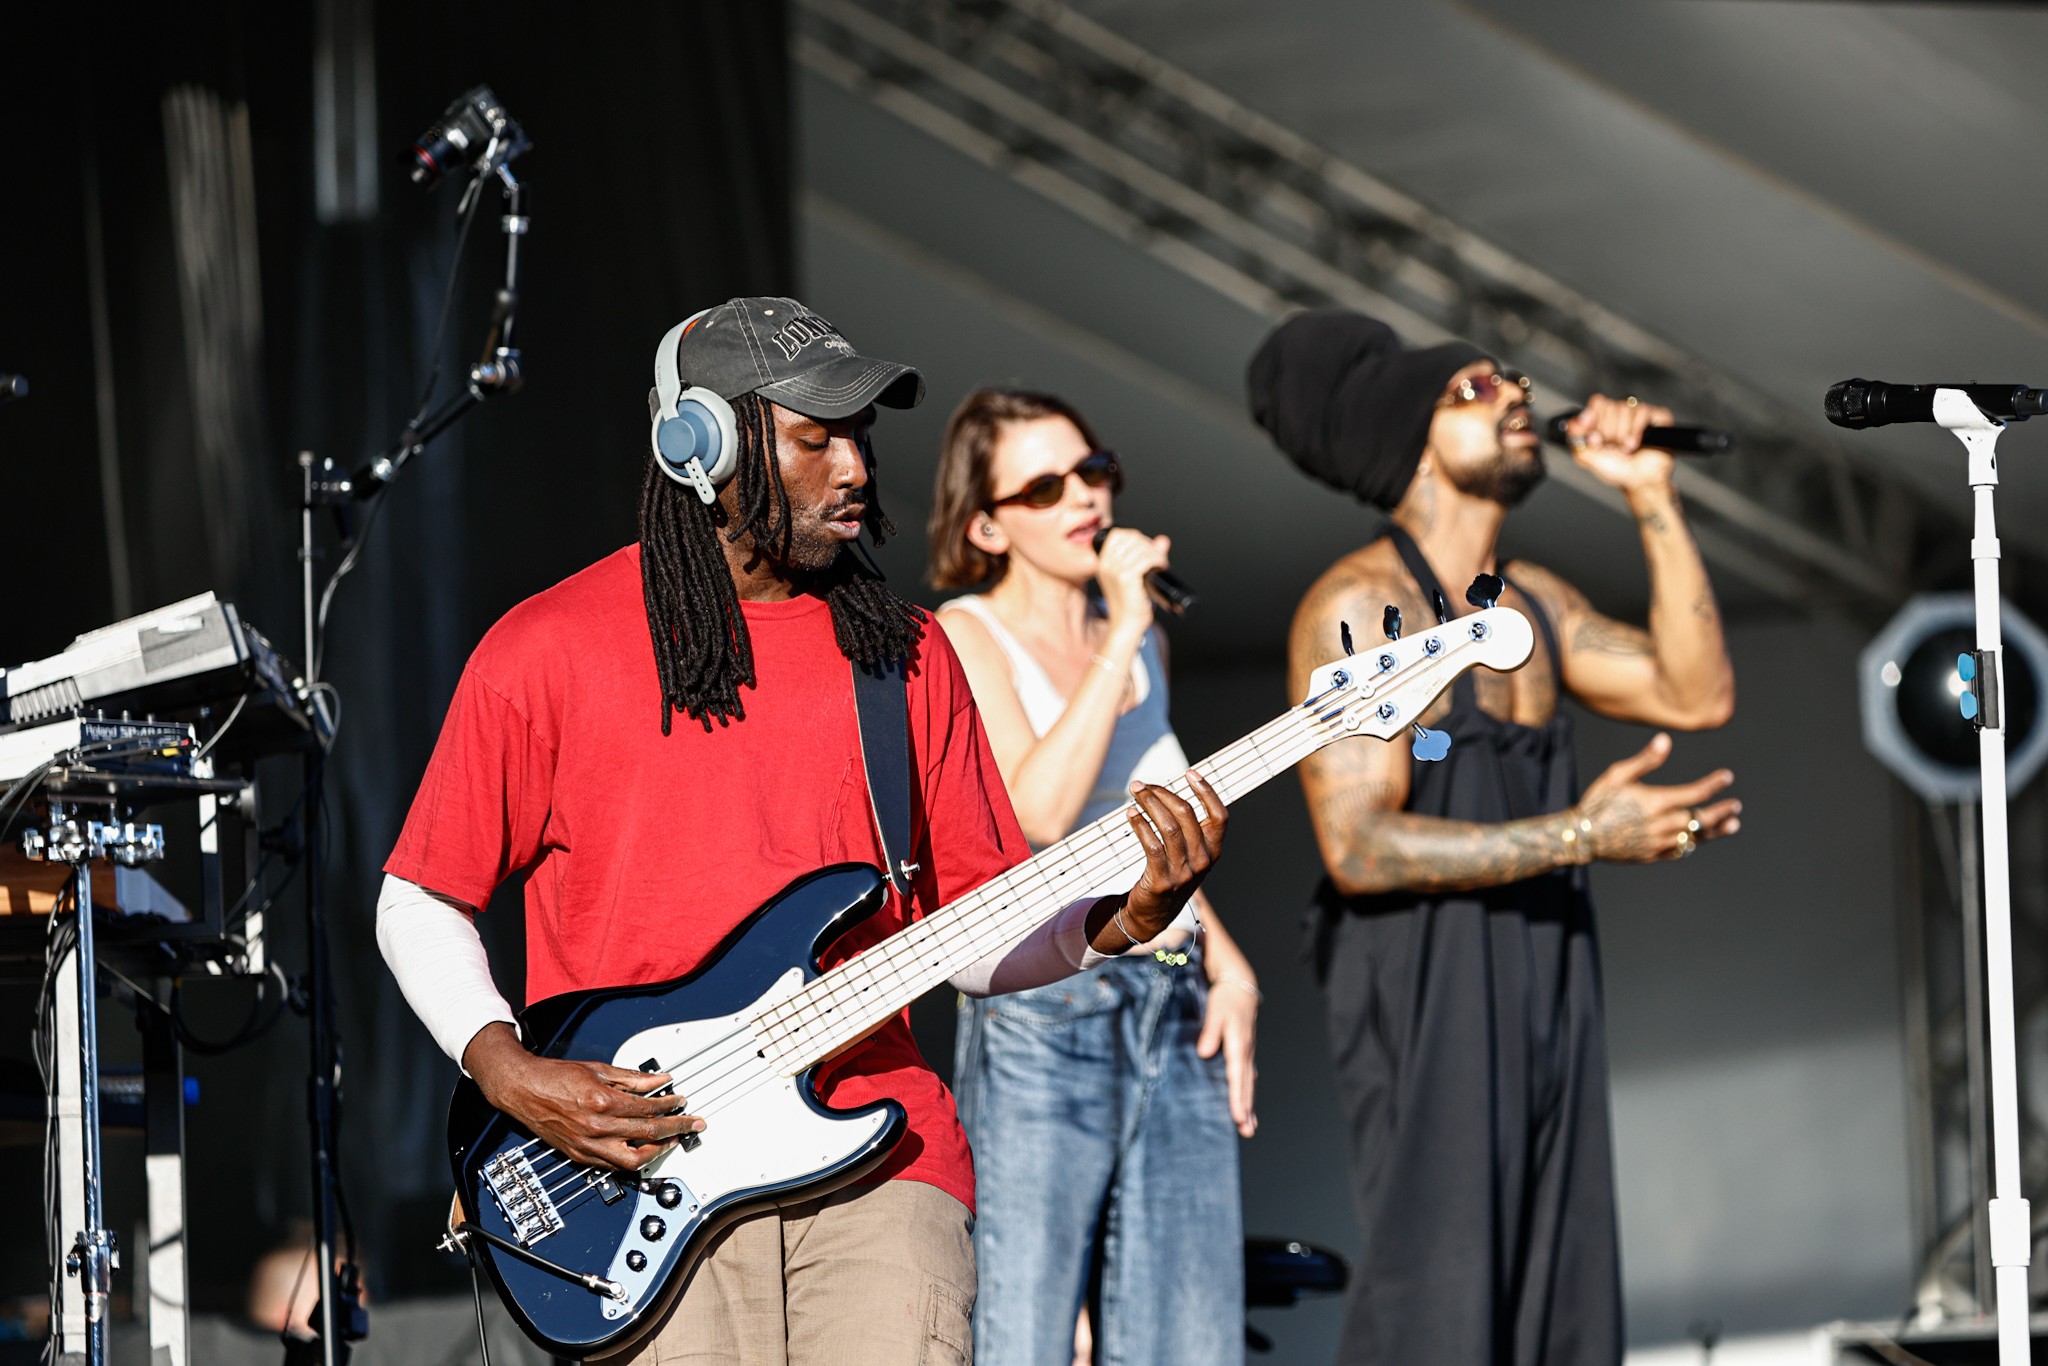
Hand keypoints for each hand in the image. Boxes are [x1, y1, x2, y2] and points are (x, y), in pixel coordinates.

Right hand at [463, 1022, 703, 1171]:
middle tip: (692, 1124)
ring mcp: (588, 1145)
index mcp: (602, 1101)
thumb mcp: (598, 1069)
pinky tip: (643, 1149)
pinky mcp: (580, 1156)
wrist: (523, 1089)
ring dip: (657, 1151)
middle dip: (676, 1129)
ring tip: (671, 1141)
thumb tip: (659, 1079)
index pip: (648, 1108)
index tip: (681, 1102)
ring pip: (633, 1160)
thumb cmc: (555, 1077)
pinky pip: (613, 1165)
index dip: (670, 1105)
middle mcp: (596, 1127)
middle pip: (648, 1134)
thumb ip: (632, 1078)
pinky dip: (632, 1159)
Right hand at [1095, 527, 1171, 639]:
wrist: (1126, 624)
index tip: (1147, 549)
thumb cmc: (1130, 603)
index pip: (1118, 534)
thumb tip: (1163, 540)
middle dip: (1149, 545)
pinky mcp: (1126, 578)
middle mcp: (1106, 564)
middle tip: (1158, 558)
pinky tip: (1161, 567)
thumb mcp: (1135, 575)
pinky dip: (1157, 560)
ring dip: (1156, 554)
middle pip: (1131, 538)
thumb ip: (1148, 555)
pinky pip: (1146, 559)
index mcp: (1103, 562)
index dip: (1136, 537)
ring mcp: (1115, 571)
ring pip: (1141, 548)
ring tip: (1161, 564)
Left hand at [1117, 770, 1226, 939]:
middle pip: (1187, 815)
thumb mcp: (1190, 854)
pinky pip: (1152, 845)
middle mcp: (1203, 861)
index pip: (1220, 816)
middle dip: (1163, 793)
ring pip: (1168, 826)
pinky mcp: (1162, 881)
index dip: (1207, 791)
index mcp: (1214, 851)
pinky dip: (1140, 825)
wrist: (1154, 913)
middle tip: (1143, 785)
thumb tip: (1172, 791)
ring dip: (1149, 804)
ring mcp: (1183, 872)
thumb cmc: (1172, 874)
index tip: (1189, 773)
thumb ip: (1190, 828)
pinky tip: (1131, 814)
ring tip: (1135, 793)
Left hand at [1198, 975, 1257, 1136]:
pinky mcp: (1244, 1052)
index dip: (1237, 1098)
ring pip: (1248, 1084)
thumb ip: (1209, 1031)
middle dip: (1246, 1109)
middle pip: (1246, 1085)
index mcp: (1238, 1044)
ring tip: (1249, 1126)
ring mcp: (1247, 1053)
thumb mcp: (1215, 1011)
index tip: (1237, 1116)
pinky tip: (1246, 1105)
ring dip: (1249, 1105)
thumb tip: (1204, 1053)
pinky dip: (1247, 1093)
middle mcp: (1245, 1052)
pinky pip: (1247, 1077)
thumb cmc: (1226, 998)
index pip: (1237, 1076)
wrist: (1240, 986)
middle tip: (1247, 1131)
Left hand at [1565, 393, 1675, 492]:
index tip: (1595, 438)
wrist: (1641, 481)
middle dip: (1609, 432)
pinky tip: (1636, 444)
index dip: (1594, 420)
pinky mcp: (1656, 415)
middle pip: (1610, 406)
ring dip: (1622, 436)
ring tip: (1625, 449)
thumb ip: (1576, 437)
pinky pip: (1642, 411)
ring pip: (1625, 409)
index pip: (1597, 402)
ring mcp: (1639, 414)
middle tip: (1613, 447)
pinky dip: (1636, 432)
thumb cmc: (1617, 470)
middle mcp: (1621, 414)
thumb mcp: (1587, 456)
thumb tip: (1574, 420)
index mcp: (1604, 419)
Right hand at [1573, 732, 1740, 863]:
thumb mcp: (1617, 774)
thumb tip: (1666, 741)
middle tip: (1736, 806)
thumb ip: (1645, 759)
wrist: (1581, 837)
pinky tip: (1699, 838)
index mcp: (1656, 802)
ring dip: (1716, 830)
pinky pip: (1680, 851)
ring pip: (1696, 837)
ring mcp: (1659, 842)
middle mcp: (1662, 824)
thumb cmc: (1597, 801)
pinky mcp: (1652, 855)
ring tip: (1732, 824)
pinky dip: (1693, 844)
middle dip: (1721, 811)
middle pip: (1701, 818)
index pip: (1696, 792)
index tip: (1727, 777)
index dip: (1714, 784)